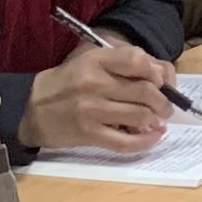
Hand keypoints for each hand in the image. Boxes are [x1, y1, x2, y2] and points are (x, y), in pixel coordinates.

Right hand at [20, 42, 183, 151]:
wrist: (35, 109)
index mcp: (96, 61)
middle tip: (166, 107)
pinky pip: (126, 141)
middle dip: (164, 101)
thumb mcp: (92, 62)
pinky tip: (153, 137)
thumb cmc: (69, 82)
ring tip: (158, 121)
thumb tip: (162, 77)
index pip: (137, 60)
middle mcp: (94, 83)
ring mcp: (92, 110)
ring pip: (140, 116)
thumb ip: (125, 64)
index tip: (159, 81)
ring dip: (157, 120)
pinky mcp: (89, 134)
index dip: (156, 71)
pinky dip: (146, 142)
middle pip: (146, 91)